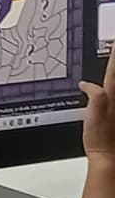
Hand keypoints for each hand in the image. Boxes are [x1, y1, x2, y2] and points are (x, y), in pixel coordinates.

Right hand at [82, 45, 114, 169]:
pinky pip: (108, 93)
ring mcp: (113, 105)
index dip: (113, 54)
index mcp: (110, 94)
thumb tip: (86, 84)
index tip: (113, 40)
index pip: (113, 69)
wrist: (108, 157)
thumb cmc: (101, 138)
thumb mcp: (93, 112)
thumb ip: (93, 94)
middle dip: (112, 61)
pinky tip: (102, 88)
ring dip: (111, 73)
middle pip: (114, 75)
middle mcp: (114, 98)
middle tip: (110, 46)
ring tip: (109, 64)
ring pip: (112, 84)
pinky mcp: (110, 113)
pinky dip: (107, 86)